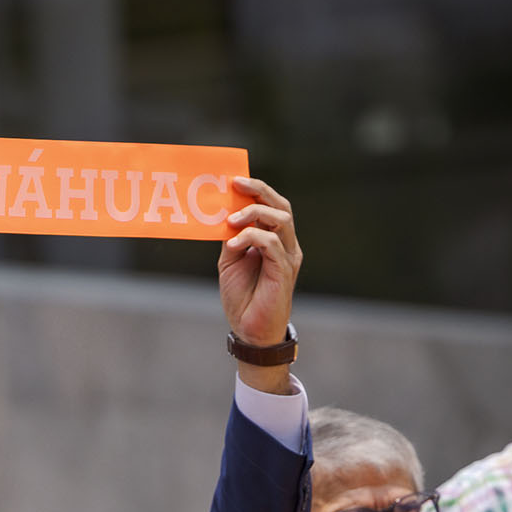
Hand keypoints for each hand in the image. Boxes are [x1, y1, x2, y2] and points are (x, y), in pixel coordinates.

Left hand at [217, 176, 301, 347]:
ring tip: (230, 222)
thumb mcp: (230, 261)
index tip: (233, 181)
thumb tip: (223, 215)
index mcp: (274, 239)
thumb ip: (230, 238)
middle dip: (259, 191)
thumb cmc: (242, 297)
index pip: (271, 206)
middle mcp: (286, 244)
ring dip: (253, 214)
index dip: (256, 190)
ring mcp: (288, 256)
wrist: (250, 331)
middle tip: (236, 185)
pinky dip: (252, 237)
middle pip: (281, 206)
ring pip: (281, 219)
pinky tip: (234, 245)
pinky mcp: (285, 270)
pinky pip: (273, 243)